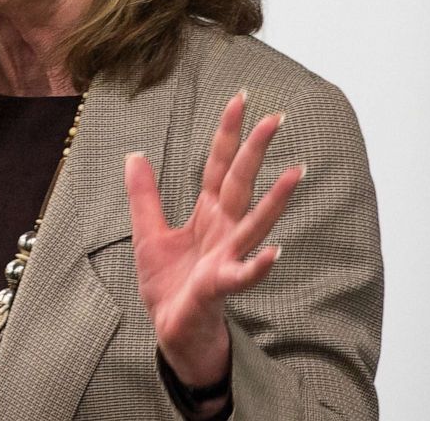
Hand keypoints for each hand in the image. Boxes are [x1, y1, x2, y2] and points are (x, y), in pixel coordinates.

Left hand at [124, 92, 302, 389]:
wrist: (172, 329)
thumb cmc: (169, 283)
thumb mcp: (147, 232)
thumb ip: (144, 194)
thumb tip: (134, 154)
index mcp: (207, 214)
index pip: (218, 166)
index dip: (227, 134)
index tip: (240, 99)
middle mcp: (223, 230)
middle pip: (241, 184)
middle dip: (256, 151)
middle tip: (276, 117)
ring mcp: (225, 257)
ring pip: (253, 223)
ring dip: (275, 200)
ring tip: (295, 173)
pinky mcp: (219, 286)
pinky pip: (242, 275)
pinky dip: (258, 265)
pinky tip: (274, 252)